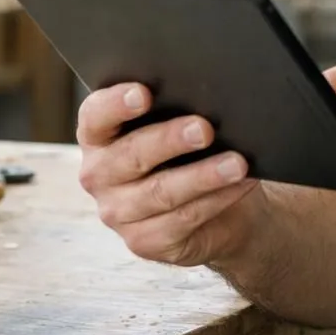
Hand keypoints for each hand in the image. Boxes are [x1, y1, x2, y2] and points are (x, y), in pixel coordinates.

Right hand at [76, 83, 261, 266]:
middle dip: (170, 140)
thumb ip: (177, 109)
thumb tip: (206, 96)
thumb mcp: (178, 125)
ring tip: (237, 162)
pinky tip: (239, 184)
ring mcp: (117, 213)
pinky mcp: (143, 241)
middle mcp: (99, 175)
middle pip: (132, 155)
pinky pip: (183, 218)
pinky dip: (217, 199)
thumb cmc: (191, 151)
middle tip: (204, 128)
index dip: (116, 103)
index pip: (96, 115)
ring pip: (161, 191)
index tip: (144, 93)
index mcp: (98, 136)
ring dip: (203, 176)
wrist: (215, 206)